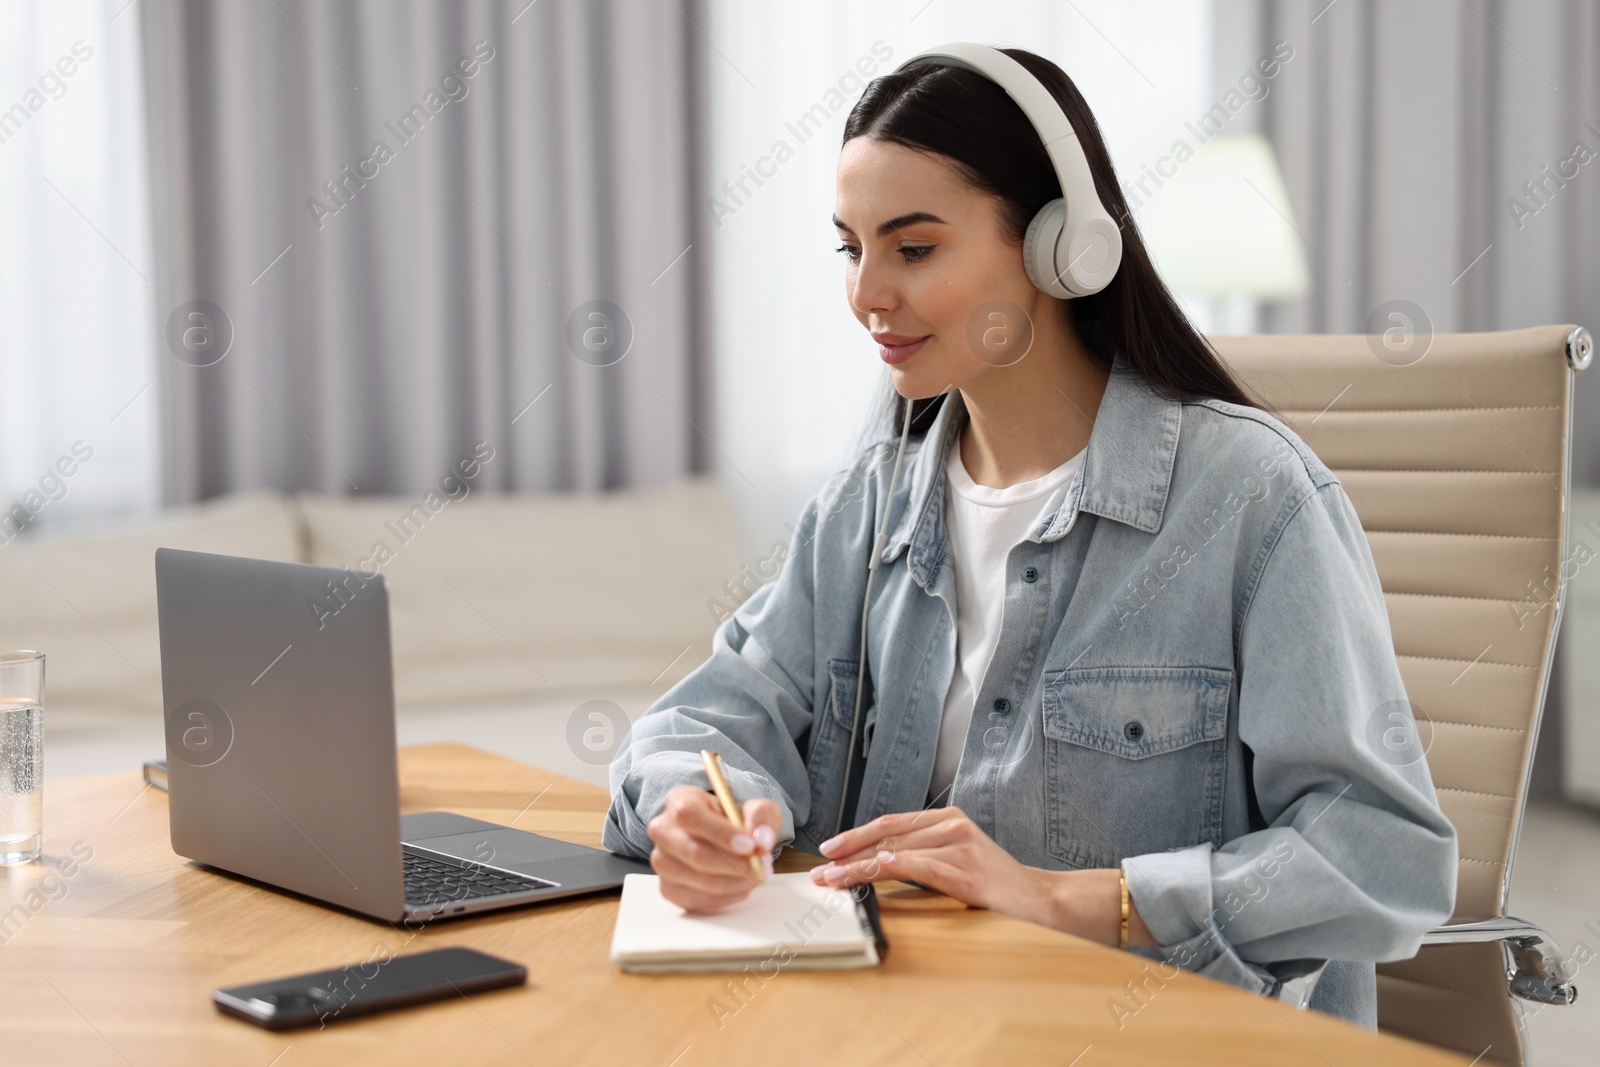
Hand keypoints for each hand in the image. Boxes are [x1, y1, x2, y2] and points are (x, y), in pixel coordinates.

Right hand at [646, 784, 779, 912]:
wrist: (720, 838)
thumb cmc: (733, 821)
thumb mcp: (754, 808)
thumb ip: (762, 817)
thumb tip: (762, 841)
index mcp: (679, 801)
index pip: (690, 815)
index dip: (721, 833)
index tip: (750, 845)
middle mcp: (663, 831)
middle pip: (695, 853)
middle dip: (735, 864)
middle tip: (762, 866)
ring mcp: (662, 862)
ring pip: (701, 881)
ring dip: (737, 882)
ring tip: (756, 874)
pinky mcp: (668, 889)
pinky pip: (701, 900)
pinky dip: (728, 896)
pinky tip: (741, 884)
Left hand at [809, 806, 1152, 945]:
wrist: (1038, 900)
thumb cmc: (994, 884)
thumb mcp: (955, 860)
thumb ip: (923, 854)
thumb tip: (876, 863)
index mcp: (947, 818)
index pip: (891, 823)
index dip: (856, 835)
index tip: (829, 850)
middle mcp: (951, 824)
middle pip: (888, 833)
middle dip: (849, 850)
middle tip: (820, 865)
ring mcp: (960, 844)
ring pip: (897, 850)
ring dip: (859, 867)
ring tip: (832, 879)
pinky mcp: (966, 869)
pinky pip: (921, 865)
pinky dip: (895, 866)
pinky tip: (874, 869)